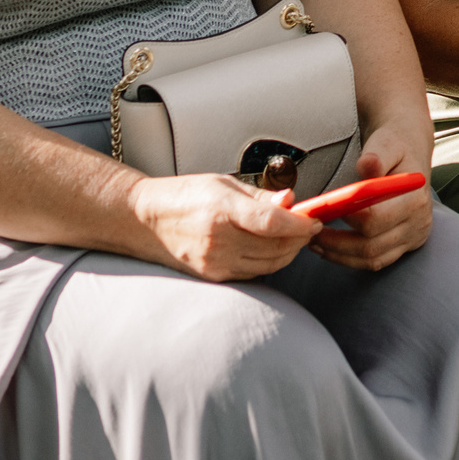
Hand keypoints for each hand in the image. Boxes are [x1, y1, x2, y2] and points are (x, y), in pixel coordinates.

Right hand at [130, 171, 320, 281]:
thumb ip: (260, 196)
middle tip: (308, 227)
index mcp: (222, 210)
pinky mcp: (213, 276)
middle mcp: (219, 240)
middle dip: (299, 239)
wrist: (145, 220)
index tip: (313, 220)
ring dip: (288, 253)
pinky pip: (253, 272)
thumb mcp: (223, 183)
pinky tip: (271, 249)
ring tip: (294, 237)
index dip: (300, 224)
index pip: (272, 223)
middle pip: (275, 248)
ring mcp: (215, 262)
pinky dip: (269, 262)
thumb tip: (290, 200)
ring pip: (268, 264)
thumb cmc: (184, 195)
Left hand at [305, 131, 434, 271]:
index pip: (376, 219)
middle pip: (371, 245)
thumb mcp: (386, 144)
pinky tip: (332, 249)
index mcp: (415, 198)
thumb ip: (376, 156)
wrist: (411, 153)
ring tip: (315, 242)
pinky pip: (377, 261)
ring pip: (372, 258)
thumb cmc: (395, 148)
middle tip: (309, 232)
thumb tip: (367, 165)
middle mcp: (418, 222)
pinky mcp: (406, 245)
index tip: (322, 212)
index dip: (346, 219)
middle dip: (335, 243)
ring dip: (340, 255)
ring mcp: (413, 236)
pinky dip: (351, 259)